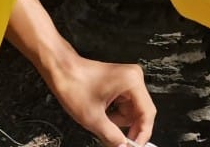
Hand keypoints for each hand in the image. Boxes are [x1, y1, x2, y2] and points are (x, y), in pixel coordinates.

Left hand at [40, 53, 155, 146]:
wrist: (61, 70)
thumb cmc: (74, 84)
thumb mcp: (92, 118)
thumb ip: (111, 136)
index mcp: (132, 82)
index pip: (147, 113)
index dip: (142, 134)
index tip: (134, 146)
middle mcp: (134, 78)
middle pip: (140, 112)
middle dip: (127, 127)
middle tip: (116, 140)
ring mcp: (128, 79)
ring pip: (131, 110)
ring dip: (118, 121)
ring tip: (101, 119)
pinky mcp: (121, 83)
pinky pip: (124, 105)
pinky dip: (114, 114)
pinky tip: (102, 113)